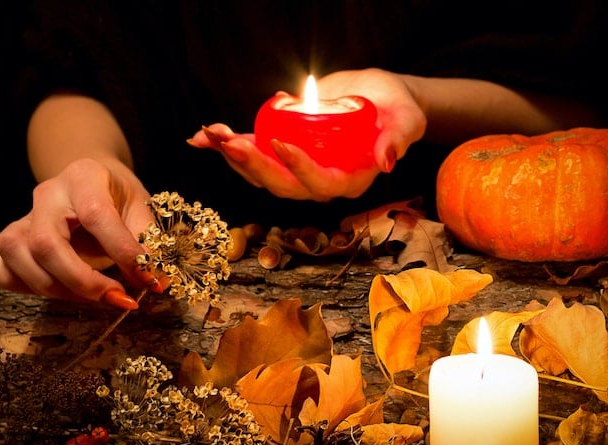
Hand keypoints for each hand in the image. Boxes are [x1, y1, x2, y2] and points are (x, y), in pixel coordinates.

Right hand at [0, 157, 157, 307]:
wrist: (90, 181)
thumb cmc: (119, 198)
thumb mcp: (141, 209)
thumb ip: (148, 242)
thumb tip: (156, 279)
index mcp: (84, 177)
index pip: (96, 216)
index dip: (123, 253)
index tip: (149, 280)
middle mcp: (47, 193)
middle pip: (46, 243)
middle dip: (83, 282)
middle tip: (119, 299)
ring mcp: (23, 215)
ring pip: (16, 254)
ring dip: (55, 288)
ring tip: (92, 296)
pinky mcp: (11, 236)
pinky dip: (22, 284)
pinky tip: (57, 290)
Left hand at [188, 68, 425, 200]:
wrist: (378, 97)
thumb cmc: (397, 110)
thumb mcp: (406, 119)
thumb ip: (399, 138)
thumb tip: (387, 160)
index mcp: (348, 181)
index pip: (320, 183)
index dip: (299, 168)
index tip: (281, 142)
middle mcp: (318, 182)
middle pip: (281, 184)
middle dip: (253, 165)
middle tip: (230, 142)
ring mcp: (296, 168)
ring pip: (259, 173)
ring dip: (232, 156)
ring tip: (209, 135)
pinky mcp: (280, 150)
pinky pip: (251, 153)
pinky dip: (225, 146)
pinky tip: (200, 138)